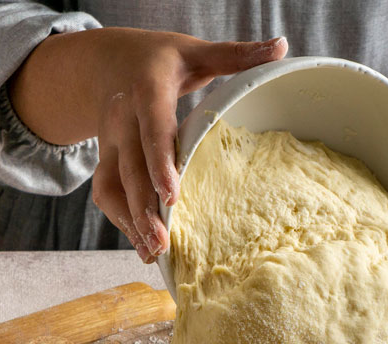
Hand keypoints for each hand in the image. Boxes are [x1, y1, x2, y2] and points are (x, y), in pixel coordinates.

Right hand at [89, 30, 287, 261]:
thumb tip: (282, 46)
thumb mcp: (196, 50)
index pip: (152, 127)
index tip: (173, 195)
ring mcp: (109, 142)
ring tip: (153, 253)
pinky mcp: (105, 160)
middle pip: (129, 167)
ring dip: (129, 222)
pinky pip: (107, 193)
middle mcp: (122, 118)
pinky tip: (143, 245)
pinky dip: (122, 221)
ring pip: (112, 186)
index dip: (160, 162)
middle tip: (162, 241)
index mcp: (147, 89)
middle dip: (143, 206)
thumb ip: (236, 54)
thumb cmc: (160, 59)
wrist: (106, 62)